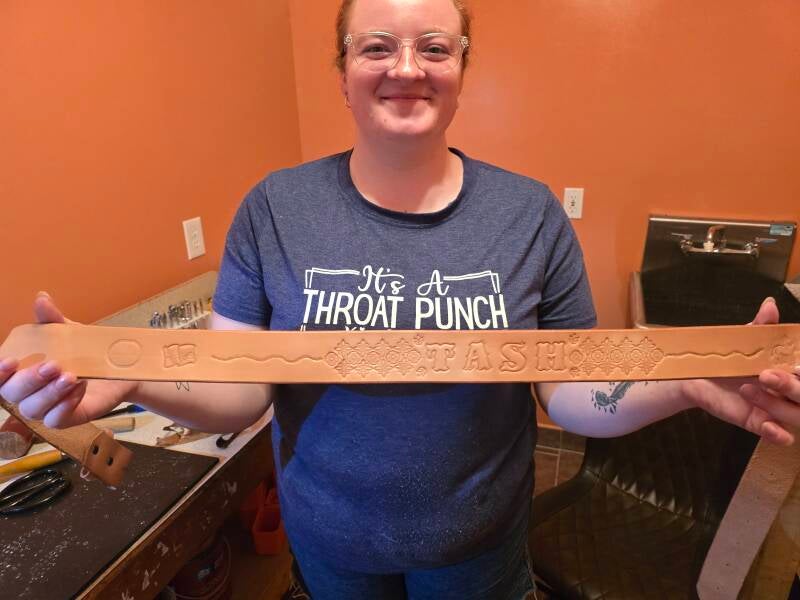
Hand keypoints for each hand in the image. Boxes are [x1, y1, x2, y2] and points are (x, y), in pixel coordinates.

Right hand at [0, 292, 138, 427]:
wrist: (119, 370)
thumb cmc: (83, 352)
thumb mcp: (69, 333)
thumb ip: (52, 319)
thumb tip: (42, 298)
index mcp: (21, 371)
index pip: (0, 377)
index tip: (10, 361)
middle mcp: (28, 393)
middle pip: (13, 394)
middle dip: (31, 380)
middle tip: (53, 366)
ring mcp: (46, 408)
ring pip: (33, 409)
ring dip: (50, 393)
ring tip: (71, 377)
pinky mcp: (67, 418)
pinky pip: (56, 420)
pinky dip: (65, 405)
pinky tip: (79, 389)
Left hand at [681, 297, 798, 445]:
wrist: (696, 374)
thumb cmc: (728, 355)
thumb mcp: (744, 340)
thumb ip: (761, 326)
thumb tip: (770, 305)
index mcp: (791, 369)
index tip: (797, 364)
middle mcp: (790, 390)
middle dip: (792, 386)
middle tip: (766, 375)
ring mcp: (777, 408)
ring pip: (797, 415)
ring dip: (778, 405)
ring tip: (747, 389)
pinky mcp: (759, 422)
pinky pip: (779, 435)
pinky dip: (778, 433)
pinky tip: (771, 427)